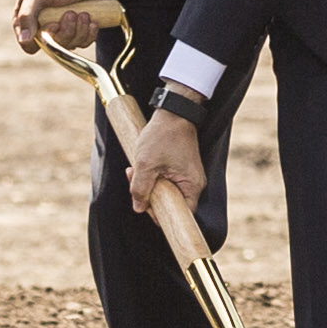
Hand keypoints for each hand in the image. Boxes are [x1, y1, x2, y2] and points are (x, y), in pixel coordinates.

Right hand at [10, 0, 106, 48]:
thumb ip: (26, 15)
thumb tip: (23, 39)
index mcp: (27, 21)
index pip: (29, 46)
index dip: (43, 40)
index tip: (54, 24)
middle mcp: (43, 29)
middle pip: (53, 47)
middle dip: (66, 31)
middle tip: (72, 13)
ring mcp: (61, 32)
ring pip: (70, 46)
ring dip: (79, 30)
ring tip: (84, 14)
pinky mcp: (78, 32)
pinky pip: (83, 43)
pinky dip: (89, 33)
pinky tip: (92, 20)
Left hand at [124, 102, 206, 219]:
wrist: (173, 112)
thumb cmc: (163, 135)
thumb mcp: (145, 164)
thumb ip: (140, 189)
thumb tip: (138, 208)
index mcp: (191, 186)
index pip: (179, 214)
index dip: (160, 215)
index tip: (145, 205)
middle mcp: (193, 184)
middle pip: (169, 203)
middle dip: (147, 196)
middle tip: (132, 181)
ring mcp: (187, 176)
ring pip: (165, 191)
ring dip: (146, 184)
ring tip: (133, 170)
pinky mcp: (181, 169)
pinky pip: (166, 181)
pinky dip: (152, 176)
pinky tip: (141, 166)